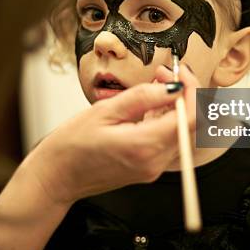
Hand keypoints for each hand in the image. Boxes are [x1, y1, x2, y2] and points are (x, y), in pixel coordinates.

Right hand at [24, 64, 198, 205]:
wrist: (57, 177)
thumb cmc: (72, 145)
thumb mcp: (105, 111)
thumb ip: (142, 97)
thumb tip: (173, 86)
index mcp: (144, 146)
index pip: (190, 117)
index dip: (191, 90)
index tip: (178, 72)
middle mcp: (155, 162)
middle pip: (192, 125)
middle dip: (186, 94)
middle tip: (164, 74)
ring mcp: (153, 168)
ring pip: (183, 132)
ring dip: (177, 106)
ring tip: (155, 85)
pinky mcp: (149, 168)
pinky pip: (169, 141)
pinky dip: (167, 119)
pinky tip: (150, 106)